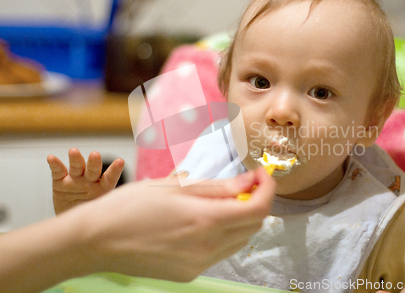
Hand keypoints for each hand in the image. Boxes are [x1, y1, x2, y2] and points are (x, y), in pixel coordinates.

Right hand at [47, 148, 123, 213]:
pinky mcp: (60, 182)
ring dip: (75, 159)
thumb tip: (122, 214)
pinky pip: (58, 171)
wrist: (72, 225)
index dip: (114, 170)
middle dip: (94, 162)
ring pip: (77, 167)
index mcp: (103, 187)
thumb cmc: (91, 218)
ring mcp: (75, 180)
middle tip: (95, 155)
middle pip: (93, 170)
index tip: (120, 161)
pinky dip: (55, 164)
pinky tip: (51, 158)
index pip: (110, 178)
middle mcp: (90, 181)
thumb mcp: (100, 214)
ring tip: (73, 151)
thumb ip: (106, 209)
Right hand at [71, 167, 275, 281]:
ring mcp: (198, 264)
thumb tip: (248, 181)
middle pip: (253, 225)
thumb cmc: (128, 207)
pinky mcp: (189, 274)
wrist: (94, 242)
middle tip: (244, 182)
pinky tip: (203, 220)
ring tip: (220, 200)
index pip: (258, 208)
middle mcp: (207, 247)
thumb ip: (217, 186)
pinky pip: (219, 252)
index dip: (267, 188)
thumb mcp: (174, 186)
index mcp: (205, 221)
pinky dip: (223, 234)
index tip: (262, 174)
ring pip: (238, 240)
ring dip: (240, 218)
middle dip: (256, 201)